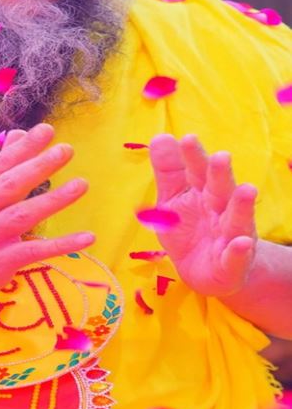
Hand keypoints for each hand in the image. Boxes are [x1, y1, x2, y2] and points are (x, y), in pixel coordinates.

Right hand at [0, 124, 93, 299]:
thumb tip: (19, 133)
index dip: (22, 148)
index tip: (47, 130)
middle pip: (9, 186)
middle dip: (38, 166)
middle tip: (66, 150)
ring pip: (21, 215)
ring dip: (53, 200)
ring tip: (81, 185)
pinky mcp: (0, 263)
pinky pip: (35, 251)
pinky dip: (62, 245)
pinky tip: (87, 237)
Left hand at [149, 134, 257, 296]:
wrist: (204, 272)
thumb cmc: (189, 229)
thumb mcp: (171, 200)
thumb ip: (168, 171)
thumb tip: (161, 136)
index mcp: (203, 192)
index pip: (198, 171)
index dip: (193, 157)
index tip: (187, 139)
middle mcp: (220, 210)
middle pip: (221, 190)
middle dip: (221, 175)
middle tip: (221, 156)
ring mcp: (229, 237)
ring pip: (237, 220)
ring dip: (242, 206)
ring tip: (248, 190)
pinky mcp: (231, 265)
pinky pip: (236, 257)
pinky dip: (239, 251)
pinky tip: (242, 242)